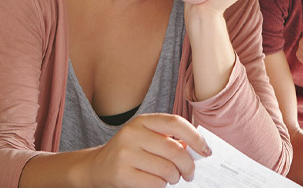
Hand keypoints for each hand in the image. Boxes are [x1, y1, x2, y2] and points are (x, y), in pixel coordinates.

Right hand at [85, 114, 210, 186]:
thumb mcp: (146, 138)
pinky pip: (155, 183)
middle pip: (174, 151)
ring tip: (171, 178)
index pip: (176, 123)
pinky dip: (162, 186)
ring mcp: (125, 154)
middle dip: (188, 166)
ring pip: (167, 170)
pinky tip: (157, 183)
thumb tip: (197, 150)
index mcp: (142, 122)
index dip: (195, 138)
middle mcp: (132, 134)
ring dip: (174, 178)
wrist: (97, 166)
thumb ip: (168, 139)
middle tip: (190, 173)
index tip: (205, 150)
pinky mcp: (121, 173)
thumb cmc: (130, 152)